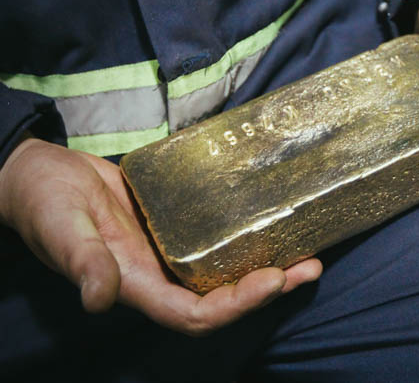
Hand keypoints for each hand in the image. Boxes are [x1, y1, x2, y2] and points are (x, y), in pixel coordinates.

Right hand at [0, 138, 321, 335]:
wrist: (39, 174)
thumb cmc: (43, 200)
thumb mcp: (61, 226)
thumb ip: (82, 261)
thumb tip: (100, 300)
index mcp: (134, 284)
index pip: (192, 313)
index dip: (234, 306)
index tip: (273, 279)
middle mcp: (158, 275)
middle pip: (221, 299)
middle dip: (267, 289)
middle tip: (310, 267)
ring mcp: (167, 251)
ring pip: (224, 272)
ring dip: (266, 266)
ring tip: (307, 252)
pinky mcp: (173, 225)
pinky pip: (215, 241)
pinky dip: (245, 239)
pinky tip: (272, 223)